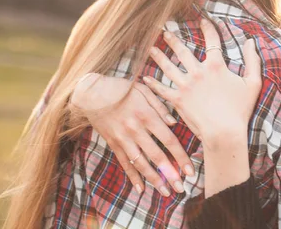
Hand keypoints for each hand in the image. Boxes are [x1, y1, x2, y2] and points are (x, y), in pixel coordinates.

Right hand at [71, 73, 192, 196]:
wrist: (90, 92)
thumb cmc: (121, 88)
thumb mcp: (143, 90)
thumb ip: (160, 106)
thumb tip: (173, 123)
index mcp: (147, 115)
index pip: (169, 140)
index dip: (180, 156)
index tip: (189, 170)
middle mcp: (136, 130)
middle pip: (157, 155)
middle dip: (170, 174)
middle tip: (181, 188)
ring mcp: (123, 139)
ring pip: (141, 163)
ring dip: (154, 179)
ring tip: (166, 192)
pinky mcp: (113, 143)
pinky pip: (124, 163)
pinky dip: (132, 177)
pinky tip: (141, 189)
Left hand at [143, 18, 261, 148]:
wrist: (224, 132)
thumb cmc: (240, 110)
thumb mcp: (253, 83)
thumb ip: (253, 61)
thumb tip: (250, 42)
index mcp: (216, 66)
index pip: (212, 41)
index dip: (208, 28)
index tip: (203, 20)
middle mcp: (198, 72)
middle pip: (183, 51)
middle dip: (173, 39)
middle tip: (165, 31)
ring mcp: (186, 86)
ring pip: (168, 66)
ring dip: (159, 56)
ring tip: (151, 48)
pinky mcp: (178, 100)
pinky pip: (162, 89)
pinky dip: (153, 83)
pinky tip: (146, 78)